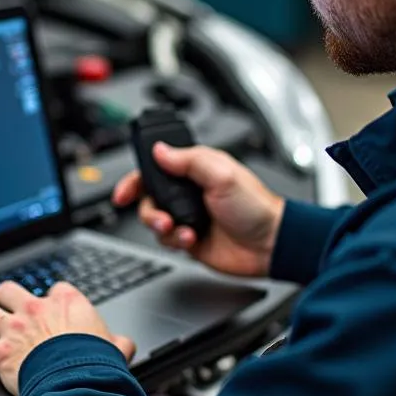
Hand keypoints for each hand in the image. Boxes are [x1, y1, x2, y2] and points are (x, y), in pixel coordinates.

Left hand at [0, 280, 135, 395]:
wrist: (76, 380)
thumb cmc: (95, 362)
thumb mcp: (116, 348)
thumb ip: (118, 342)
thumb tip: (125, 345)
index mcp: (66, 303)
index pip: (55, 289)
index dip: (53, 299)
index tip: (54, 309)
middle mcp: (36, 310)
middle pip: (10, 290)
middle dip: (6, 297)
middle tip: (7, 306)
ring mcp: (15, 329)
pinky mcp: (0, 351)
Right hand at [112, 143, 284, 277]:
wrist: (270, 245)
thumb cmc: (256, 206)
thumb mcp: (222, 174)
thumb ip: (188, 160)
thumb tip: (160, 150)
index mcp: (196, 168)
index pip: (157, 166)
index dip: (137, 178)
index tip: (125, 191)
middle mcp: (189, 191)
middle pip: (148, 196)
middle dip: (149, 208)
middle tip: (161, 216)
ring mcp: (188, 215)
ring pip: (154, 220)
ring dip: (162, 226)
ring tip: (179, 229)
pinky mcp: (189, 238)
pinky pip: (166, 240)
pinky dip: (175, 241)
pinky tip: (191, 239)